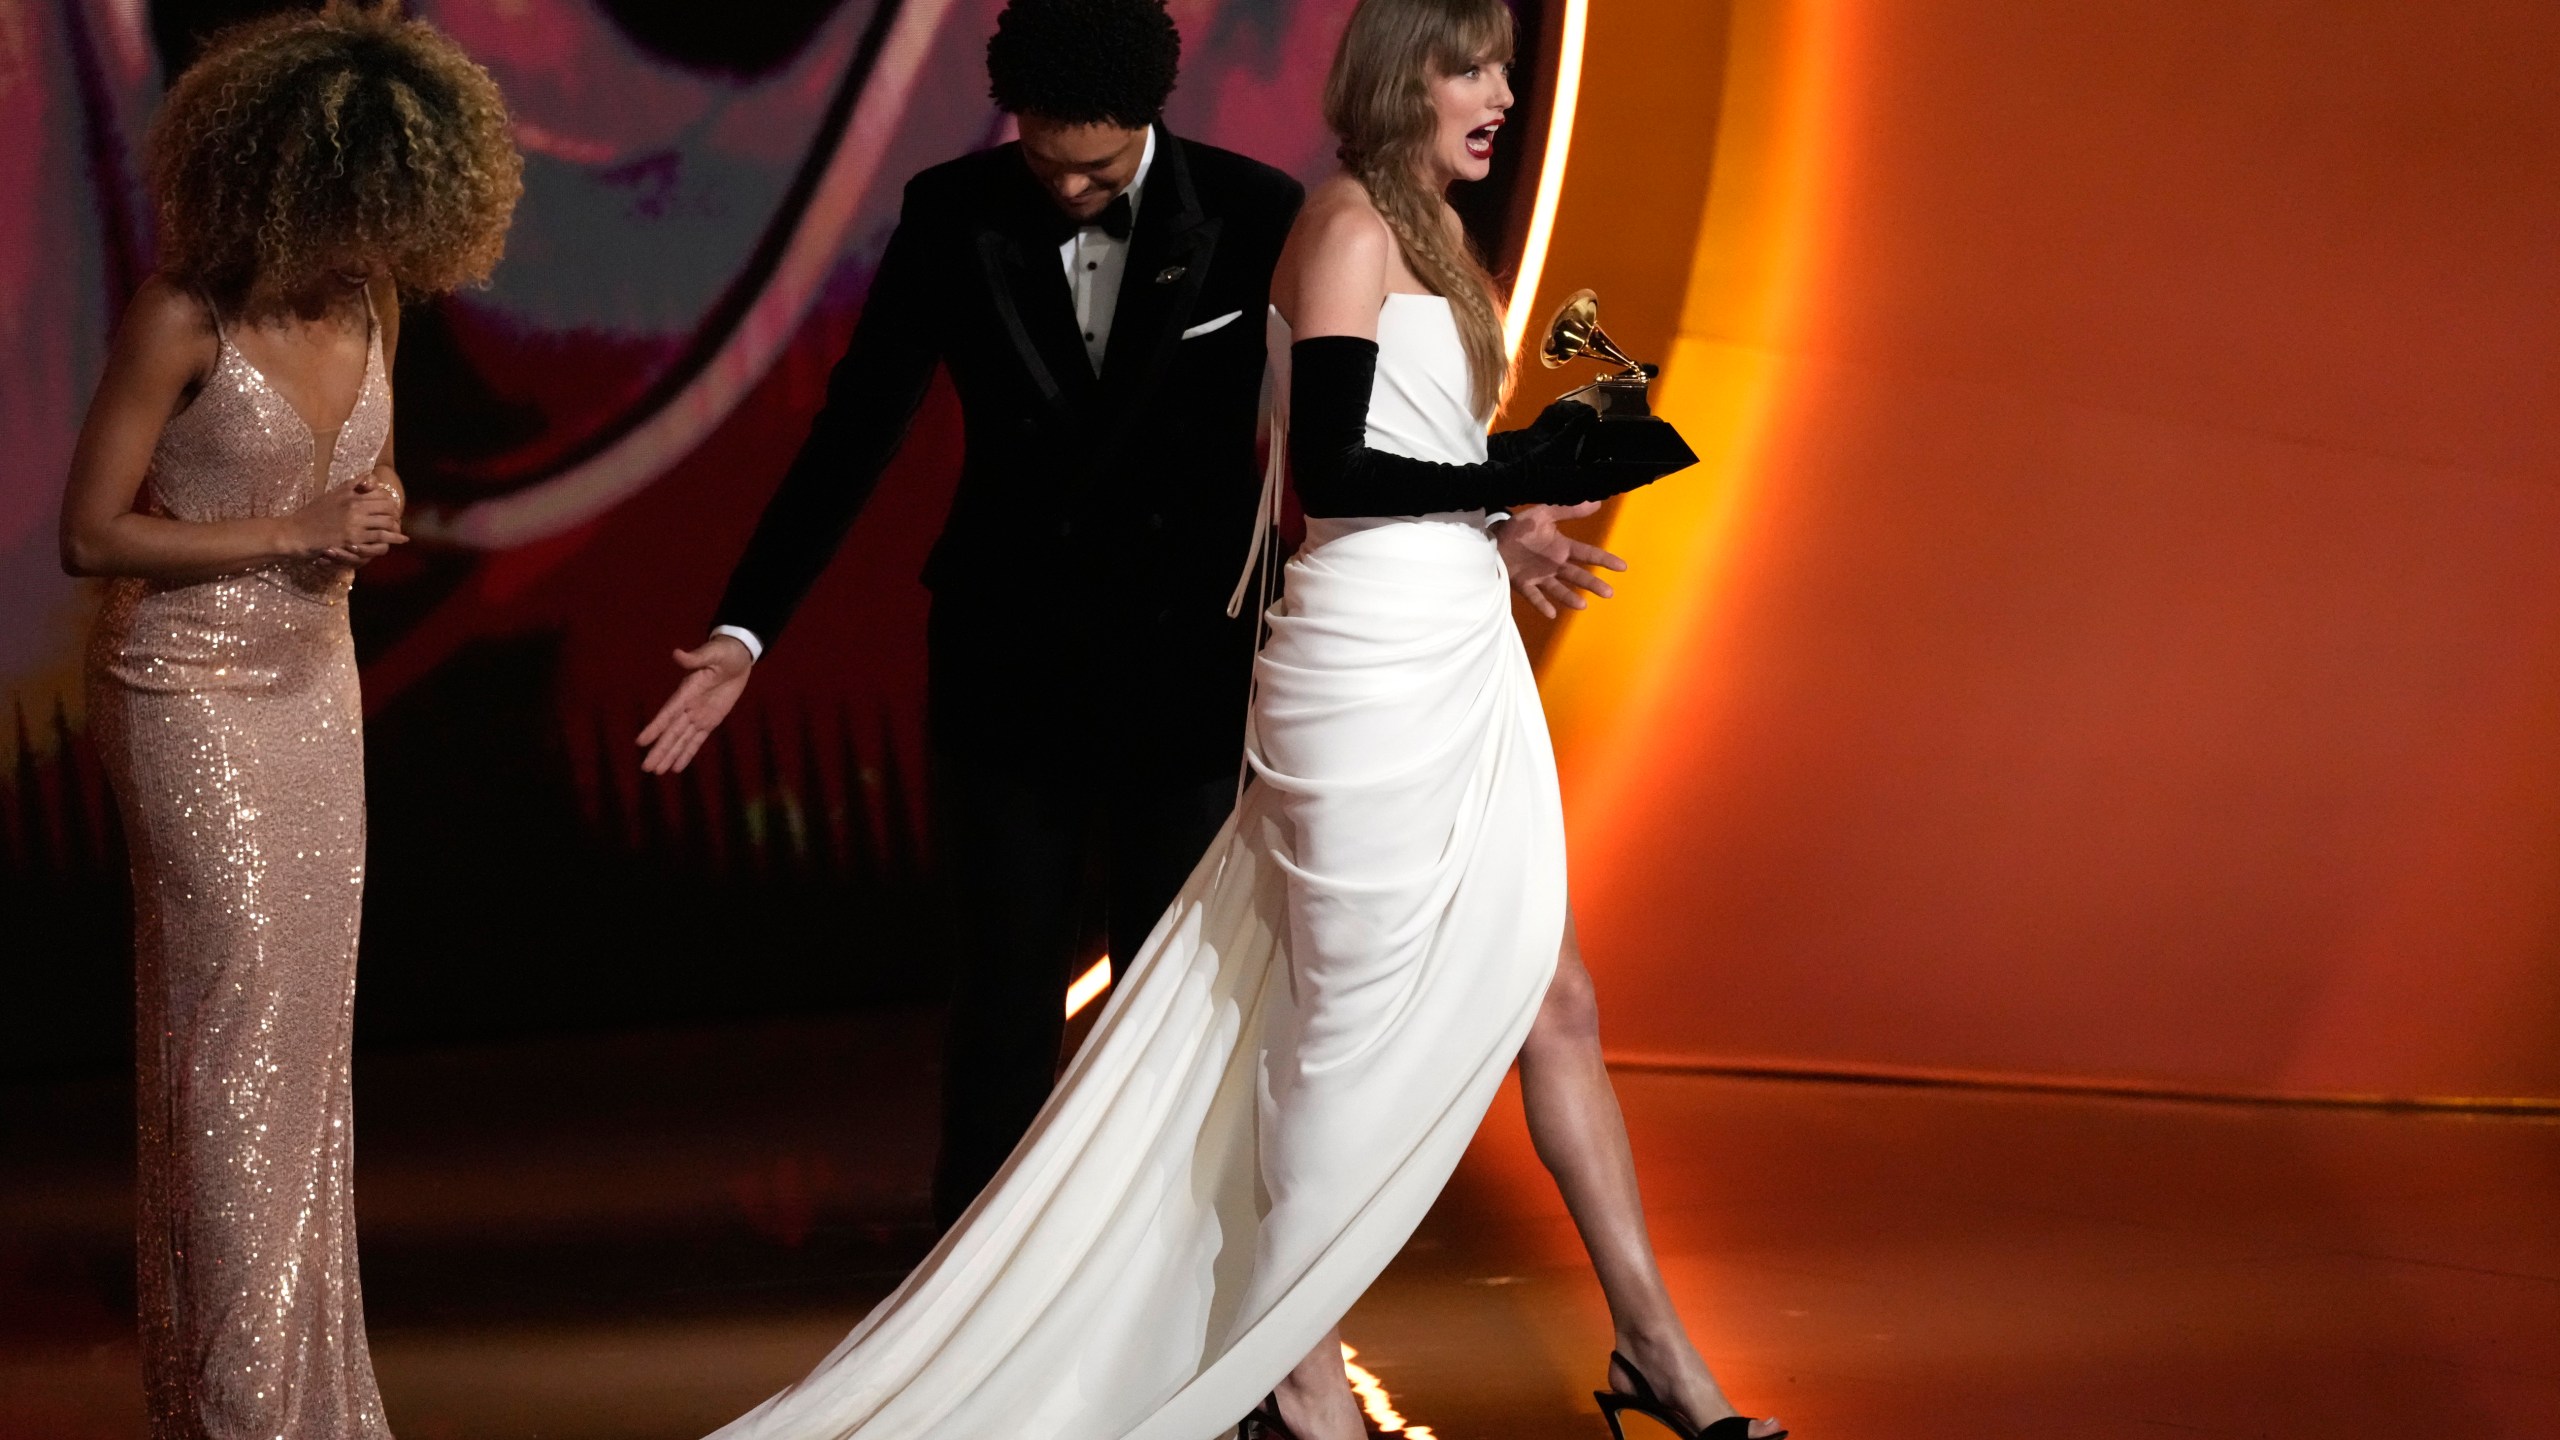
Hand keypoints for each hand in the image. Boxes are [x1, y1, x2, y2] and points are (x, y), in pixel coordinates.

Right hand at [288, 474, 406, 564]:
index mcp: (348, 492)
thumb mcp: (331, 494)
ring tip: (399, 531)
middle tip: (397, 521)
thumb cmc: (310, 515)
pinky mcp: (353, 538)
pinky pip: (381, 537)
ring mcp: (354, 521)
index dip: (389, 501)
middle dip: (395, 514)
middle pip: (387, 506)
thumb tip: (369, 478)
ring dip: (396, 527)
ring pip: (387, 521)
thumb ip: (350, 486)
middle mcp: (354, 505)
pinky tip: (402, 540)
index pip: (380, 492)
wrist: (294, 532)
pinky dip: (394, 538)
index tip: (391, 508)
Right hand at [637, 635, 754, 774]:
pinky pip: (697, 740)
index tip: (641, 742)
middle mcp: (688, 706)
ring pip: (681, 740)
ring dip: (669, 755)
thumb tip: (677, 653)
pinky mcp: (711, 720)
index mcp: (686, 691)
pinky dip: (687, 753)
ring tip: (656, 772)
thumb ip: (695, 658)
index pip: (668, 713)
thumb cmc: (724, 651)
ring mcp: (698, 715)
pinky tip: (676, 767)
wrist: (738, 656)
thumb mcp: (712, 653)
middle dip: (659, 750)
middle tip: (646, 768)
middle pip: (672, 732)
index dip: (655, 728)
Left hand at [1494, 501, 1627, 618]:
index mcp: (1561, 548)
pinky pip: (1533, 596)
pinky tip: (1551, 613)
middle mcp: (1554, 565)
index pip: (1587, 554)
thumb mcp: (1544, 514)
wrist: (1495, 537)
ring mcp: (1539, 576)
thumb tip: (1597, 502)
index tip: (1622, 566)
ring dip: (1570, 597)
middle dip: (1592, 583)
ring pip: (1558, 588)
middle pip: (1577, 575)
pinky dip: (1542, 605)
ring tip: (1582, 605)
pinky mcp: (1522, 583)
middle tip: (1609, 593)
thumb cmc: (1521, 527)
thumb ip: (1568, 510)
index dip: (1604, 559)